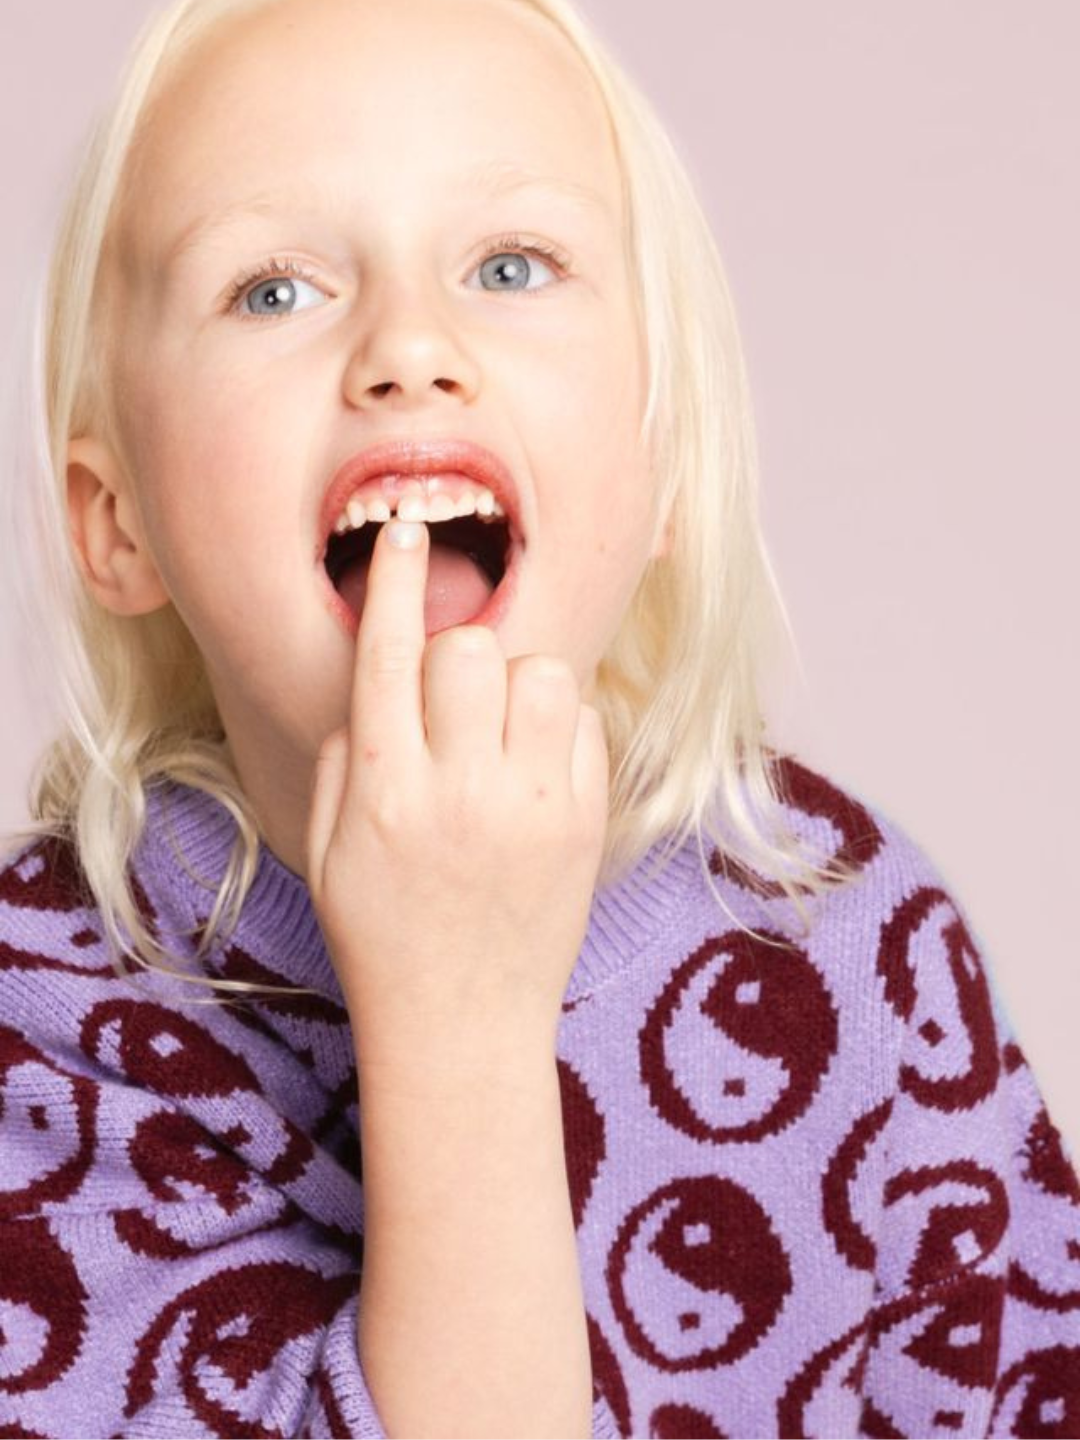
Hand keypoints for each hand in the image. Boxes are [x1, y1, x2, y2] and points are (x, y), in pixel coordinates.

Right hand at [305, 519, 609, 1056]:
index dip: (395, 579)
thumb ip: (346, 754)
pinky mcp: (585, 824)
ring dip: (514, 683)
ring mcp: (533, 807)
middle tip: (451, 699)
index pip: (389, 655)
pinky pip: (583, 723)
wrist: (462, 1025)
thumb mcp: (328, 849)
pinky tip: (533, 768)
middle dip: (456, 654)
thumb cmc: (382, 934)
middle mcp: (462, 791)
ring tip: (498, 731)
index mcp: (387, 792)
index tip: (404, 529)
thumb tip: (378, 676)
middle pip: (470, 649)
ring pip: (541, 673)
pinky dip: (557, 726)